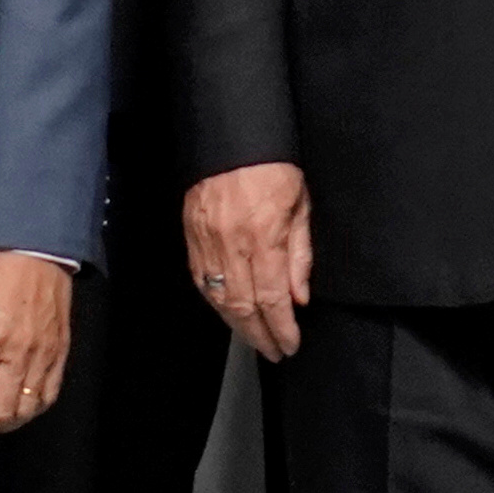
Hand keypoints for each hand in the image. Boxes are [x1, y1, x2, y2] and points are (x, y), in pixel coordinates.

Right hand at [183, 162, 314, 362]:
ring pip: (219, 299)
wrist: (231, 140)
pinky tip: (229, 313)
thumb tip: (300, 297)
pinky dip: (216, 303)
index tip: (291, 345)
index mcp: (264, 237)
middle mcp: (232, 246)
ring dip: (237, 325)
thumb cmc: (274, 168)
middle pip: (244, 306)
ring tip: (255, 339)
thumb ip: (300, 255)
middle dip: (260, 335)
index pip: (273, 298)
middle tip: (274, 352)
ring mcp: (207, 244)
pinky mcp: (192, 239)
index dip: (281, 327)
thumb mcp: (301, 206)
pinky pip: (202, 282)